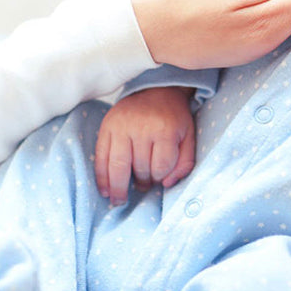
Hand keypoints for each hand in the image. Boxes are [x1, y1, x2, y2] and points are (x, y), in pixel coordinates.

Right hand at [94, 87, 196, 205]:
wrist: (156, 90)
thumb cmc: (173, 118)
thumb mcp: (189, 137)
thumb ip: (185, 163)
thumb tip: (167, 184)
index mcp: (165, 129)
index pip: (161, 166)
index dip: (161, 178)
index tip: (160, 178)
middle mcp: (142, 127)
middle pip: (139, 168)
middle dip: (141, 183)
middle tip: (143, 188)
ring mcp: (121, 126)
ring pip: (118, 165)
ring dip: (118, 187)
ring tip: (119, 200)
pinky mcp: (107, 126)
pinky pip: (101, 156)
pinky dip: (101, 177)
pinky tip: (105, 190)